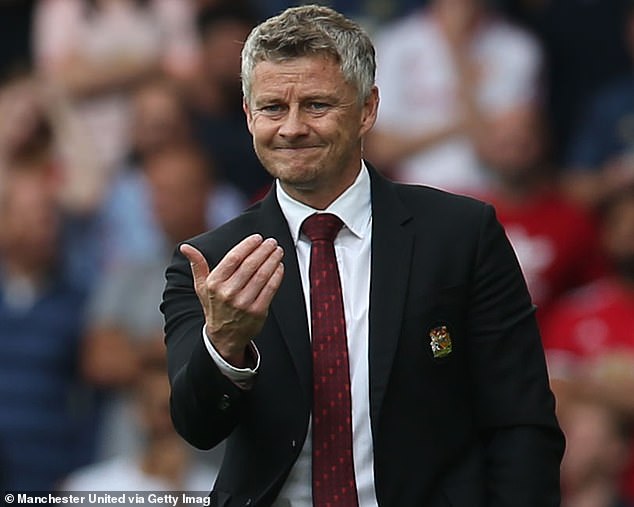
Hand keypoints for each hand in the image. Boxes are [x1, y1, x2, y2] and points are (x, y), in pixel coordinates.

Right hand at [180, 235, 283, 366]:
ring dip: (272, 260)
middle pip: (250, 265)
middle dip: (263, 250)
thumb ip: (197, 265)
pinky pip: (270, 289)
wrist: (224, 337)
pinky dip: (277, 275)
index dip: (247, 245)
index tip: (257, 238)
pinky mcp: (258, 311)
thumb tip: (185, 247)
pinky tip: (279, 266)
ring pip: (262, 275)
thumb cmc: (214, 306)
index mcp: (214, 284)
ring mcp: (244, 303)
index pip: (233, 258)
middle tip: (272, 242)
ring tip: (278, 251)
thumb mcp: (202, 287)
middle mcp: (228, 293)